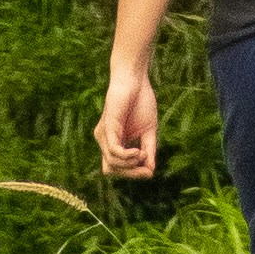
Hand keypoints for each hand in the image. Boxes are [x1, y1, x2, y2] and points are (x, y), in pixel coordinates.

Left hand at [96, 62, 159, 180]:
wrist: (135, 80)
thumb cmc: (141, 102)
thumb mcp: (149, 131)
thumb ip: (148, 150)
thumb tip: (150, 171)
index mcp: (114, 142)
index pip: (116, 168)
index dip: (132, 173)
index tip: (150, 171)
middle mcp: (105, 140)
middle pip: (110, 170)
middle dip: (130, 173)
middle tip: (147, 170)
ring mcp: (103, 134)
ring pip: (111, 164)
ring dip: (130, 164)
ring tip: (143, 153)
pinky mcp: (107, 127)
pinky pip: (113, 151)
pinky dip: (127, 156)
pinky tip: (138, 151)